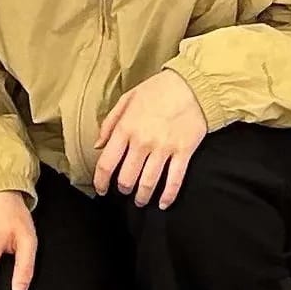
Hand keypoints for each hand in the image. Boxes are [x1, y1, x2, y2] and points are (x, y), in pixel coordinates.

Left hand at [92, 67, 208, 207]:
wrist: (192, 85)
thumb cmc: (158, 90)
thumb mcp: (127, 99)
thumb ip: (110, 123)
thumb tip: (98, 145)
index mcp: (126, 128)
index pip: (107, 163)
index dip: (101, 181)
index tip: (102, 189)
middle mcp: (142, 142)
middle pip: (127, 178)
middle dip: (123, 189)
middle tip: (125, 191)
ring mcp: (163, 149)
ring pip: (148, 183)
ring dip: (142, 196)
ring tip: (140, 200)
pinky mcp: (183, 152)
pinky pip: (174, 181)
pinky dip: (168, 196)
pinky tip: (162, 203)